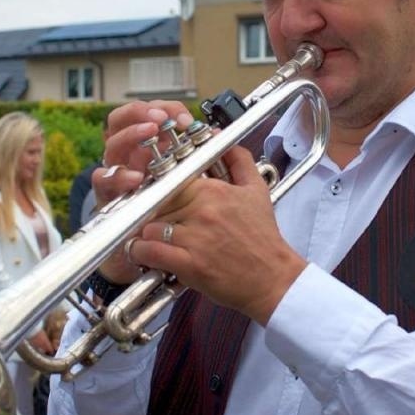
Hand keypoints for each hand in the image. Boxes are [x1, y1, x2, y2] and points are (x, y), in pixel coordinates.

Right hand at [91, 101, 195, 284]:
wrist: (149, 253)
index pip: (148, 113)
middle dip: (141, 114)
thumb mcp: (189, 184)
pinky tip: (134, 178)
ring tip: (148, 135)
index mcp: (147, 148)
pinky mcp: (106, 196)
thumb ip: (199, 159)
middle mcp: (128, 156)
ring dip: (130, 136)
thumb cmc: (171, 214)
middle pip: (122, 120)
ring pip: (112, 145)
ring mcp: (115, 174)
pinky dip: (117, 176)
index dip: (164, 109)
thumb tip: (217, 135)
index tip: (184, 118)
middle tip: (160, 120)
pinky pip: (103, 180)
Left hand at [129, 146, 306, 324]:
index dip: (161, 190)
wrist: (273, 278)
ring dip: (146, 234)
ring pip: (150, 226)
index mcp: (213, 190)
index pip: (171, 181)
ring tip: (149, 239)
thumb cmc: (263, 238)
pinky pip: (151, 251)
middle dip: (152, 212)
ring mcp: (195, 237)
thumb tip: (217, 136)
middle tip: (152, 221)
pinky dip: (141, 252)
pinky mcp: (189, 264)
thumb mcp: (257, 190)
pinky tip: (145, 254)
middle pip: (157, 203)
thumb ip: (238, 159)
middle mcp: (202, 210)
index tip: (160, 200)